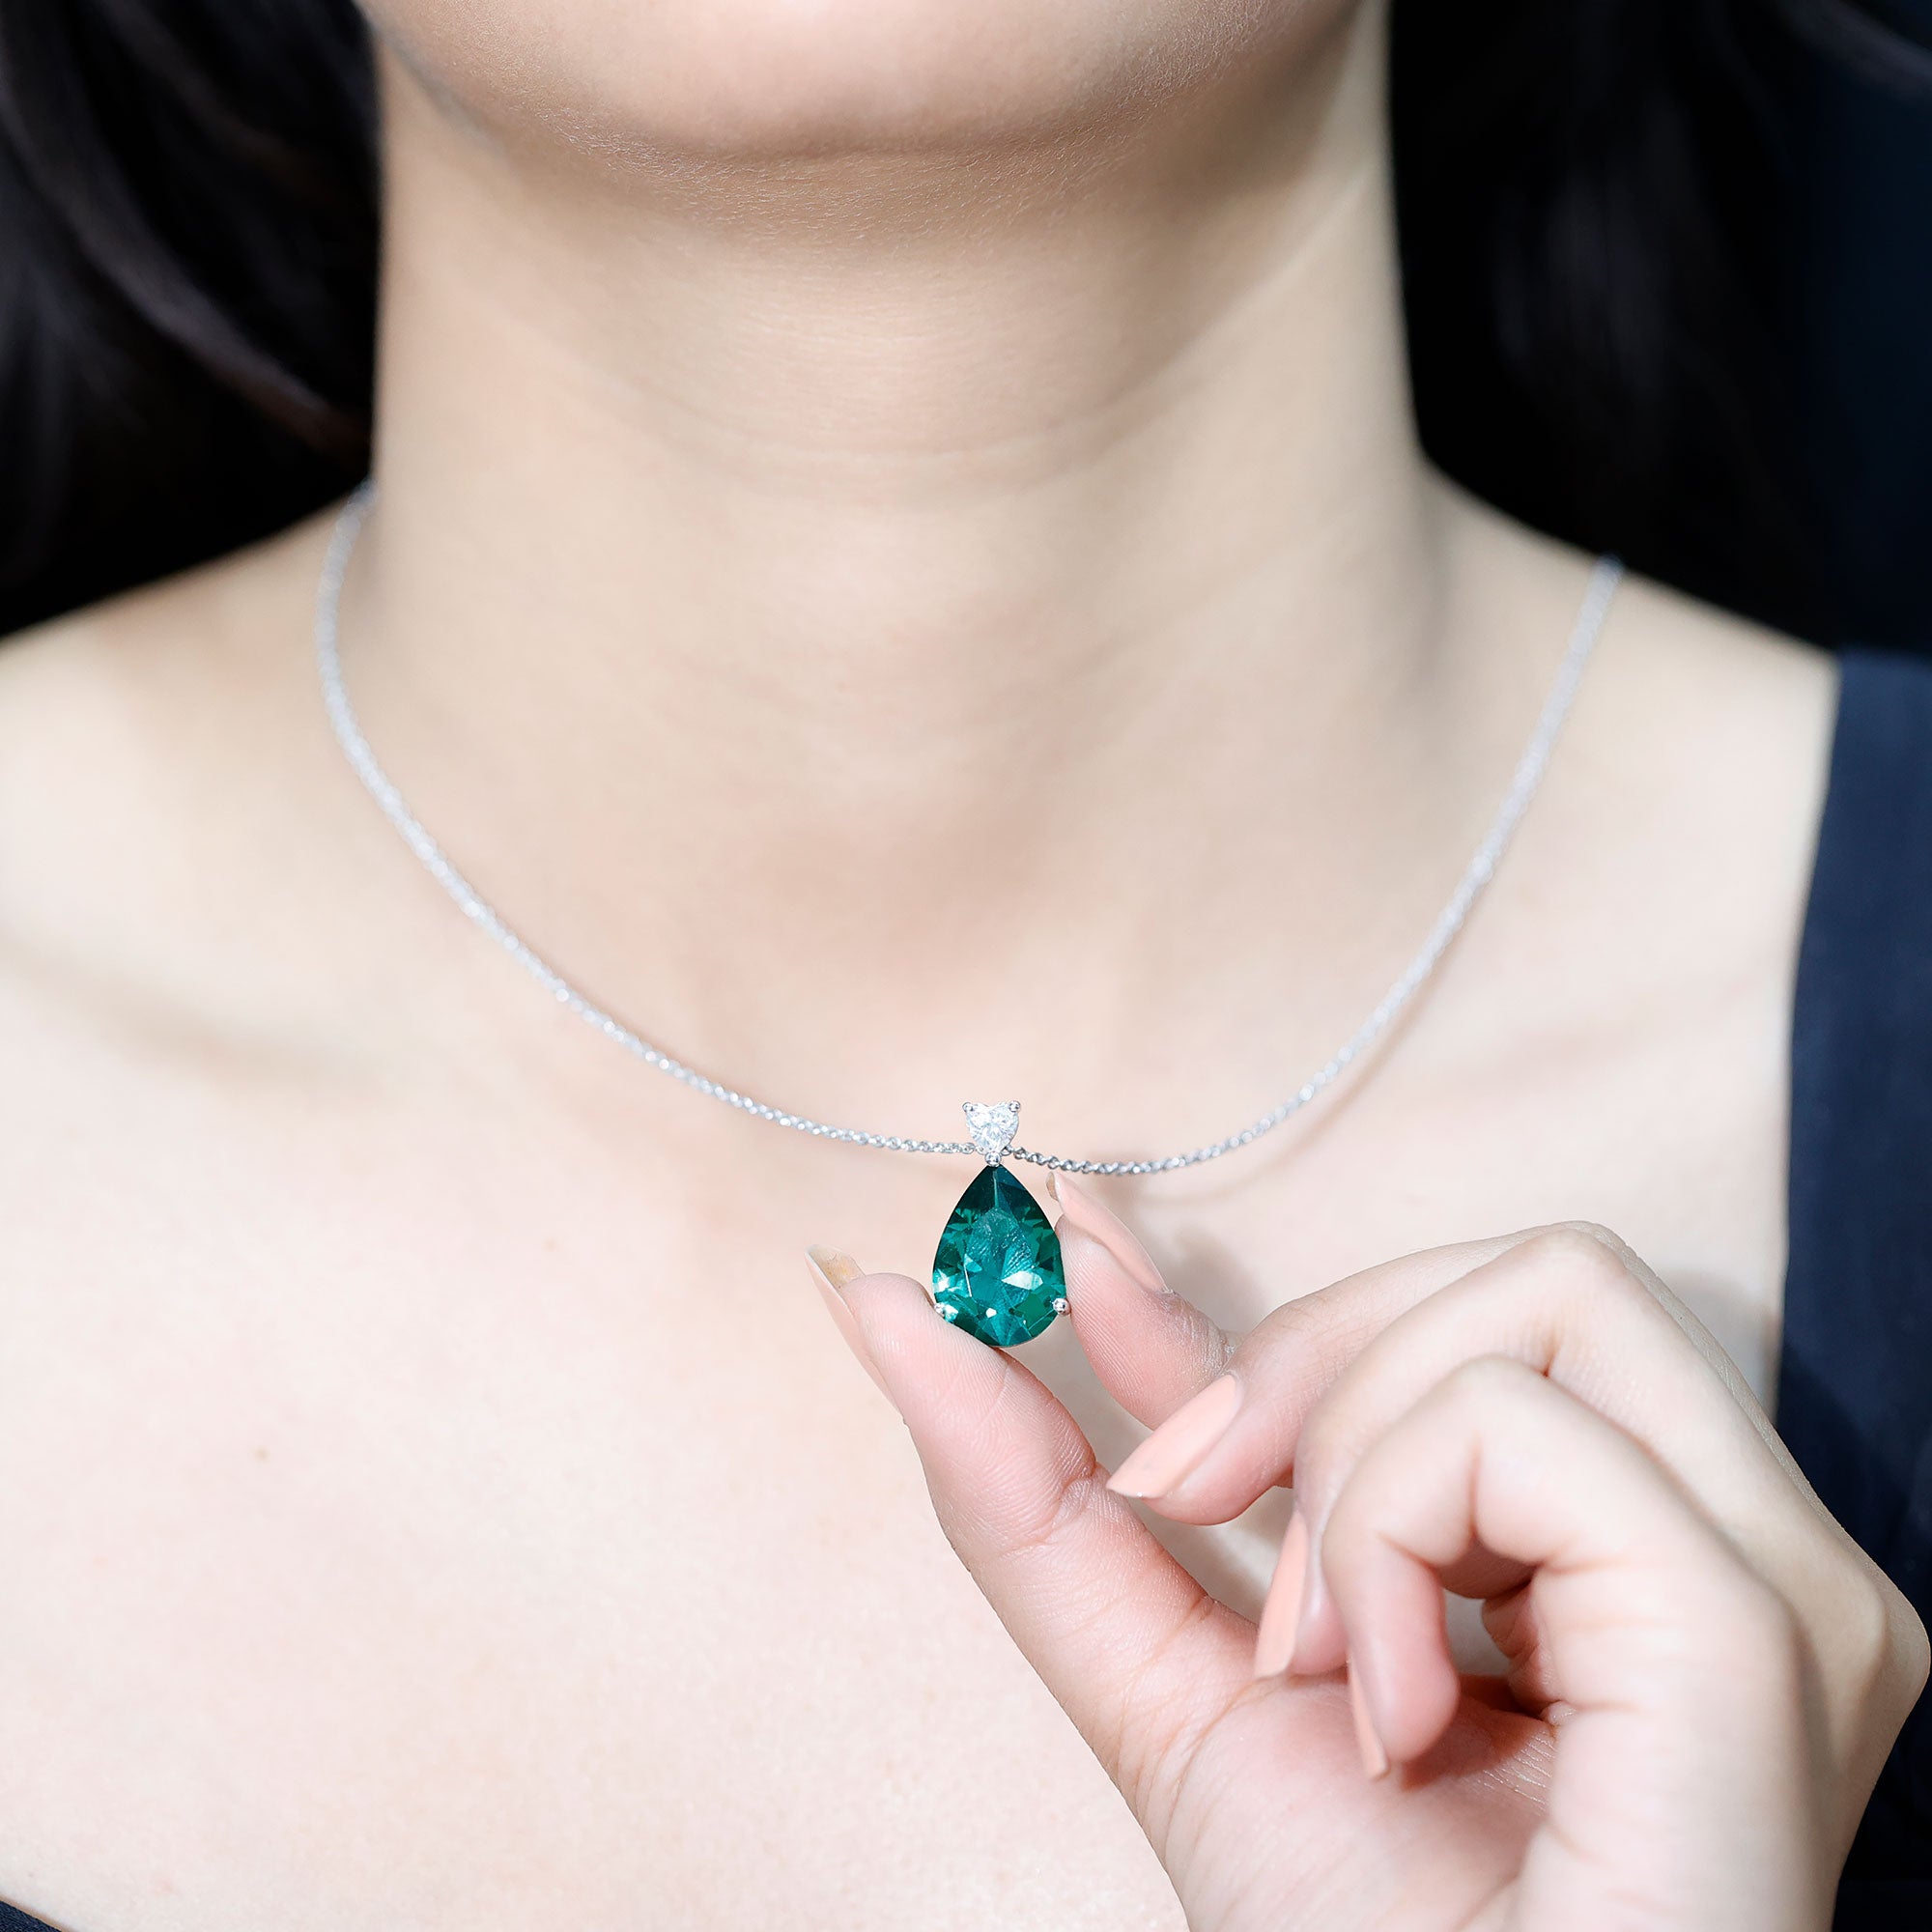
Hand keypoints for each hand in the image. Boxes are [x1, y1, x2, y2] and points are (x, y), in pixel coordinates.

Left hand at [805, 1200, 1928, 1931]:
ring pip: (1529, 1303)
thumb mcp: (1171, 1696)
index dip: (1261, 1274)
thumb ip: (1041, 1499)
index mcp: (1609, 1550)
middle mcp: (1717, 1531)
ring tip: (1341, 1669)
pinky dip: (1396, 1544)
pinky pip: (1514, 1425)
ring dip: (1360, 1471)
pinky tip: (1403, 1712)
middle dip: (1303, 1370)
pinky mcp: (1759, 1616)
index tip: (1072, 1232)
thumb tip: (883, 1301)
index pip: (1437, 1332)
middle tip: (1205, 1512)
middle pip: (1512, 1271)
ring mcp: (1764, 1563)